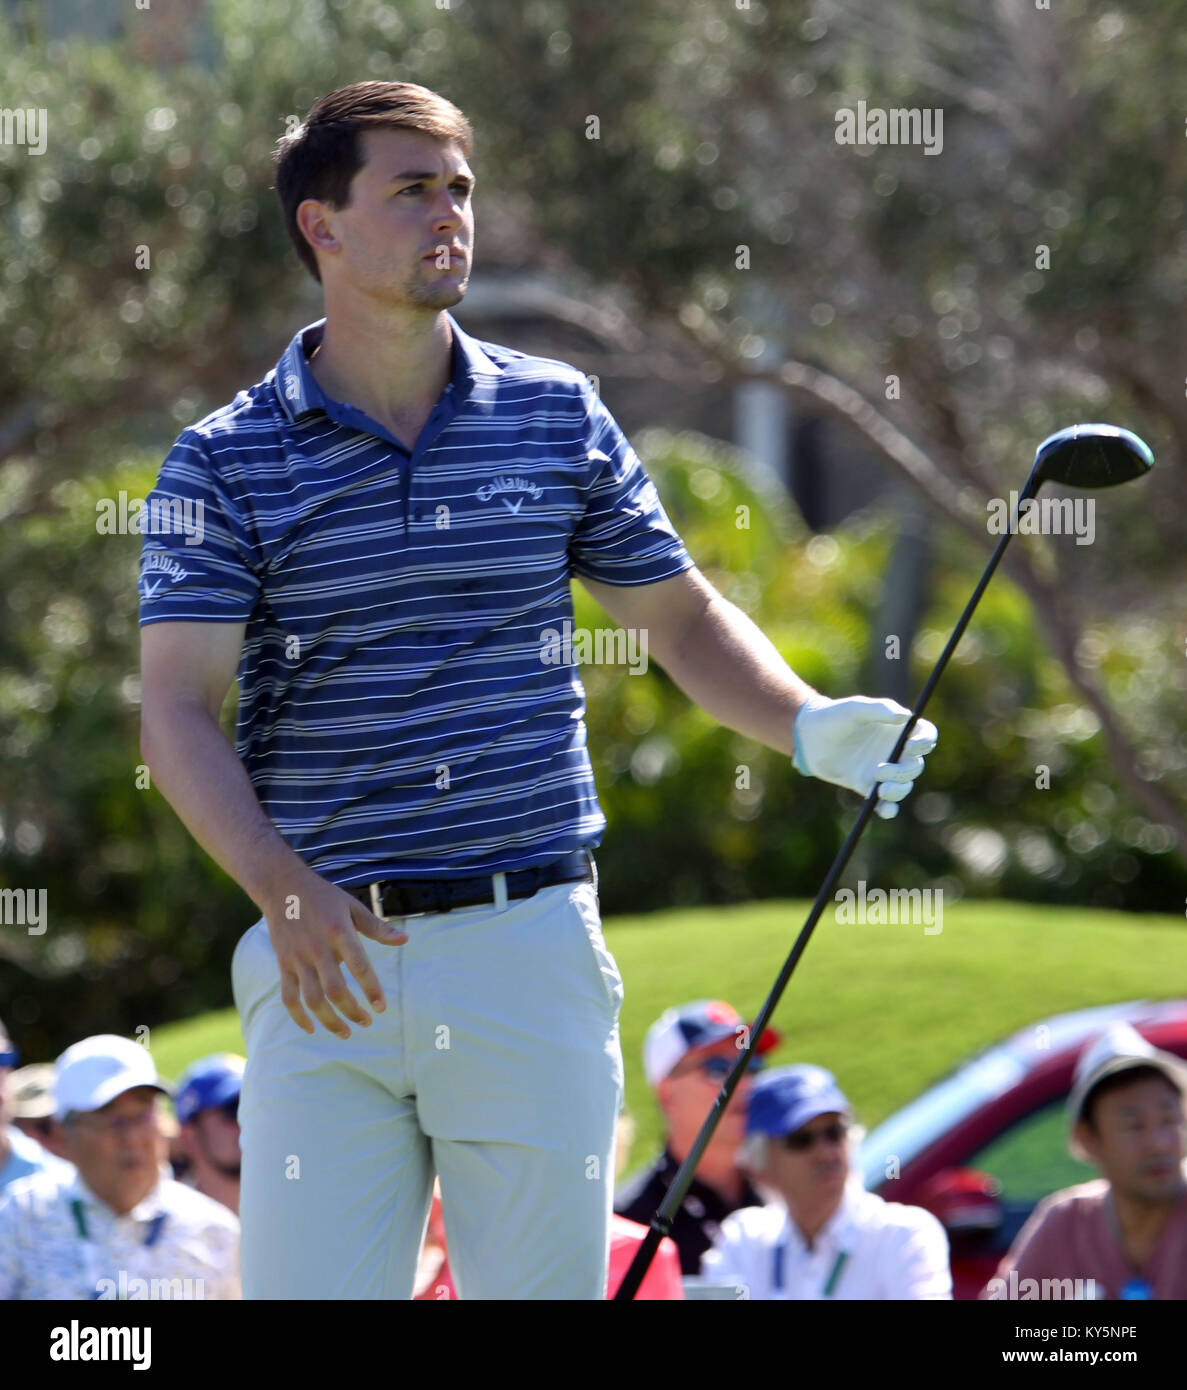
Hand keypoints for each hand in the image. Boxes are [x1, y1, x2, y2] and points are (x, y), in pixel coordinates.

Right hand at [259, 866, 408, 1038]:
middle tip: (366, 1023)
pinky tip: (312, 1028)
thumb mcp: (353, 907)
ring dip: (329, 1020)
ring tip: (345, 1033)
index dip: (371, 989)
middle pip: (335, 990)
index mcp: (339, 932)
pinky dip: (298, 1016)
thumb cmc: (324, 897)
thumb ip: (378, 927)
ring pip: (312, 999)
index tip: (382, 1007)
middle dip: (352, 1011)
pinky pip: (289, 997)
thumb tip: (405, 940)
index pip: (359, 966)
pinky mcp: (284, 964)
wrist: (282, 887)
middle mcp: (318, 948)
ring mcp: (298, 958)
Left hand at [792, 693, 937, 818]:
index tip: (911, 746)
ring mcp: (882, 770)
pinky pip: (884, 802)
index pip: (926, 736)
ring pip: (904, 785)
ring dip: (898, 790)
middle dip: (904, 771)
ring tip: (879, 787)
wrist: (808, 736)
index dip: (925, 742)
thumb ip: (879, 709)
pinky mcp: (867, 786)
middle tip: (881, 770)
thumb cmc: (833, 716)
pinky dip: (888, 808)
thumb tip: (906, 717)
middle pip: (915, 765)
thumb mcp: (854, 708)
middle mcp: (895, 751)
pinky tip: (886, 810)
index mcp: (898, 729)